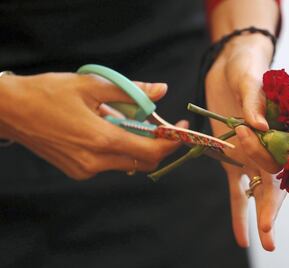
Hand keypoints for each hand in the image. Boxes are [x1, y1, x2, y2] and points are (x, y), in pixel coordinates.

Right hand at [0, 72, 187, 178]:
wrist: (11, 111)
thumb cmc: (48, 94)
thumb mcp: (92, 86)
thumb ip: (132, 91)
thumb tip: (161, 90)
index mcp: (101, 140)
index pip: (151, 151)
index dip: (171, 143)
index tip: (181, 130)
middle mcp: (96, 161)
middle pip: (143, 161)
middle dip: (156, 144)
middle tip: (156, 123)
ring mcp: (86, 170)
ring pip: (127, 162)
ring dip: (134, 144)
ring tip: (119, 119)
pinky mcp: (77, 171)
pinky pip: (109, 163)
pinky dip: (117, 148)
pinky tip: (103, 129)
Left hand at [206, 35, 284, 250]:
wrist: (230, 64)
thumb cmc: (247, 68)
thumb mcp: (251, 80)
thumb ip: (255, 102)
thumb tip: (260, 127)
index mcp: (281, 132)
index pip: (281, 166)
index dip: (275, 190)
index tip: (265, 212)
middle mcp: (268, 147)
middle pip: (272, 184)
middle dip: (269, 211)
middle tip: (268, 241)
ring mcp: (250, 153)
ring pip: (255, 189)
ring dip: (255, 215)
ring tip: (253, 241)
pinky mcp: (231, 154)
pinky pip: (235, 184)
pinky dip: (237, 207)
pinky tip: (239, 232)